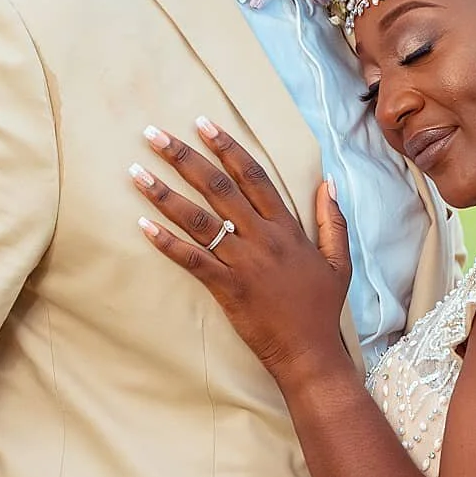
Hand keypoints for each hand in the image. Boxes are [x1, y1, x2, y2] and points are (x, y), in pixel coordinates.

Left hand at [131, 118, 353, 385]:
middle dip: (185, 157)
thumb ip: (333, 219)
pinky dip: (166, 242)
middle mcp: (263, 239)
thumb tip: (329, 182)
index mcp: (287, 228)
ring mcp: (243, 263)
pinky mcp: (227, 288)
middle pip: (219, 188)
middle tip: (155, 134)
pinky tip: (143, 224)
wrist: (309, 353)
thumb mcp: (339, 260)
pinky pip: (192, 260)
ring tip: (136, 171)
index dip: (227, 148)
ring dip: (165, 193)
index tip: (204, 124)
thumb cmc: (321, 308)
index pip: (253, 176)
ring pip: (199, 220)